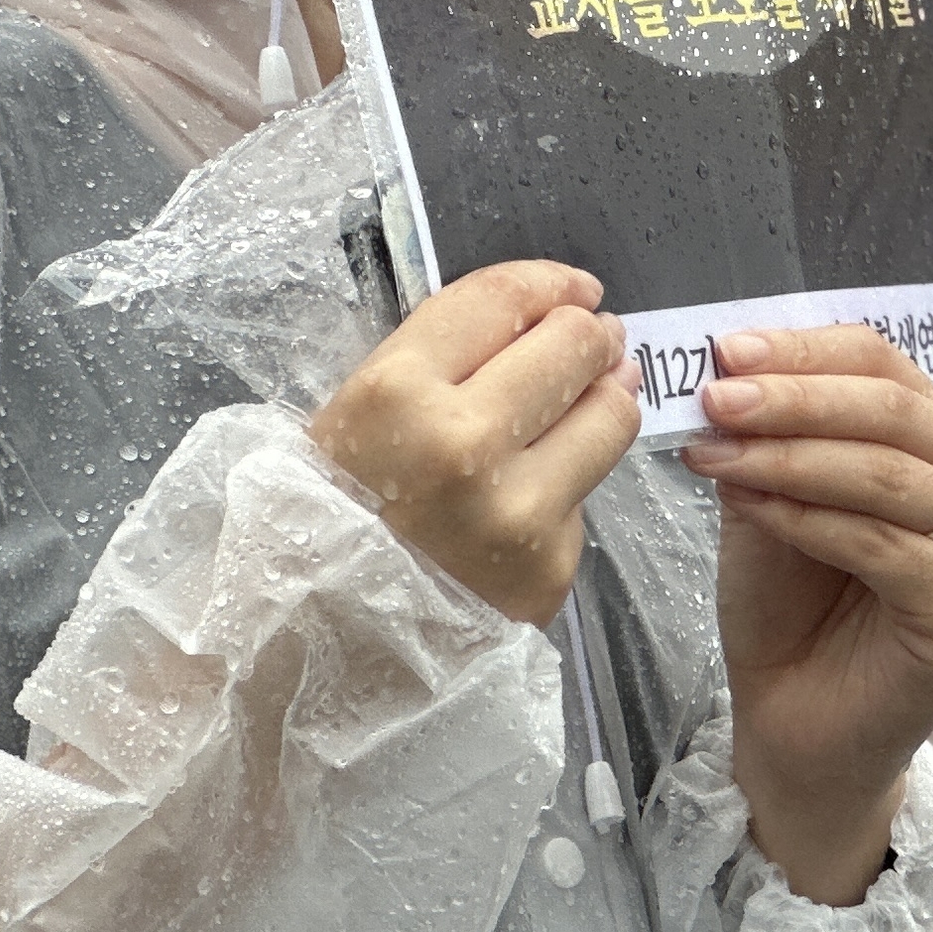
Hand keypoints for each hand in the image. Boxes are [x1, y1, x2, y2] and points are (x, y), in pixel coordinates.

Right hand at [305, 262, 636, 624]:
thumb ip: (448, 361)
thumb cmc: (332, 519)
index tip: (573, 288)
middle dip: (590, 334)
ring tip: (589, 398)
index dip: (550, 283)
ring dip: (606, 396)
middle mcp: (461, 447)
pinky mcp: (549, 567)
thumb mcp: (358, 419)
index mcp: (394, 395)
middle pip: (574, 346)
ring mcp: (514, 513)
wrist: (321, 648)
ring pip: (610, 414)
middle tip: (592, 339)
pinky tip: (534, 495)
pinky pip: (586, 495)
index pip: (503, 299)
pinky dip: (570, 483)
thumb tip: (561, 320)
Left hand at [682, 327, 932, 907]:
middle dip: (798, 398)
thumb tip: (733, 364)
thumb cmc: (790, 608)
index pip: (890, 367)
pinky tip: (750, 504)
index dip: (807, 351)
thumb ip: (771, 434)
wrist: (796, 725)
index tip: (726, 348)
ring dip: (791, 455)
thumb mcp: (772, 495)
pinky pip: (883, 543)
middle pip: (897, 411)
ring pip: (888, 473)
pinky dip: (808, 516)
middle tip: (719, 395)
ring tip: (714, 450)